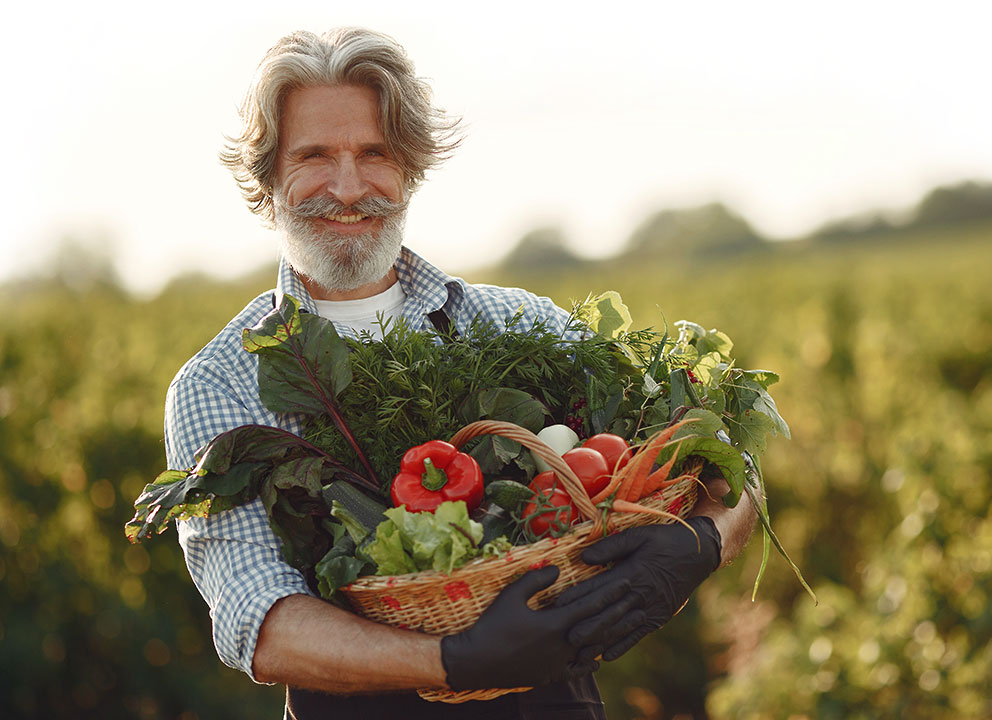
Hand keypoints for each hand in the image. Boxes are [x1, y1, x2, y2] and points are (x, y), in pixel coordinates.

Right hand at [440, 565, 634, 689]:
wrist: (476, 661)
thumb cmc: (492, 624)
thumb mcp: (511, 595)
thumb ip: (536, 580)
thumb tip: (557, 569)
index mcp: (555, 624)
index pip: (590, 605)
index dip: (610, 593)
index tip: (626, 581)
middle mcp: (562, 646)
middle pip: (598, 628)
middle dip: (619, 613)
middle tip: (636, 601)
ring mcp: (557, 664)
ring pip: (591, 651)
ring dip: (608, 638)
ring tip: (624, 628)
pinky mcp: (549, 677)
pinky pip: (575, 672)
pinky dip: (588, 665)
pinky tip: (596, 661)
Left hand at [555, 516, 721, 660]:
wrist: (699, 554)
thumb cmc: (665, 540)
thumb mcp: (640, 535)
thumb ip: (612, 546)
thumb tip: (585, 557)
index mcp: (632, 573)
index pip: (599, 587)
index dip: (578, 597)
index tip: (559, 605)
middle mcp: (640, 595)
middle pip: (607, 613)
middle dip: (585, 627)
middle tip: (564, 638)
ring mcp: (650, 609)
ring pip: (620, 629)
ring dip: (599, 642)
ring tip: (580, 653)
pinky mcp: (658, 617)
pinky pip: (638, 635)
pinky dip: (622, 646)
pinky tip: (607, 656)